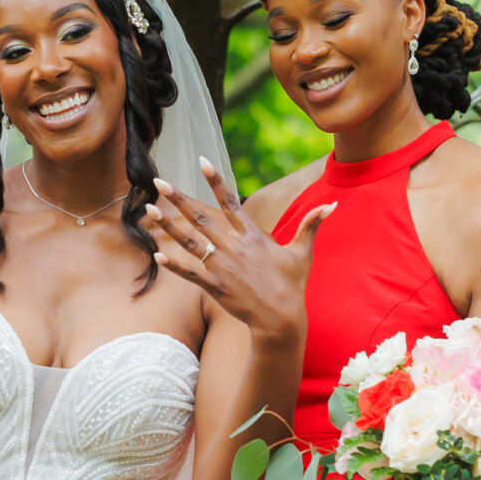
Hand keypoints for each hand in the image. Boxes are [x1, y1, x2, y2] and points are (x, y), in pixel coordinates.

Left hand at [142, 158, 324, 344]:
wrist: (281, 318)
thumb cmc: (292, 285)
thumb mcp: (303, 253)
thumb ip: (312, 225)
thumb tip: (332, 205)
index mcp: (252, 235)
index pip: (231, 201)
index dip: (216, 180)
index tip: (201, 161)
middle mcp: (234, 247)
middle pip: (201, 217)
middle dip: (178, 198)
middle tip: (158, 182)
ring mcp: (222, 266)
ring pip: (189, 241)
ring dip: (168, 225)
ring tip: (148, 210)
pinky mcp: (214, 286)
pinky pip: (190, 273)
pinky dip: (174, 265)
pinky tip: (156, 255)